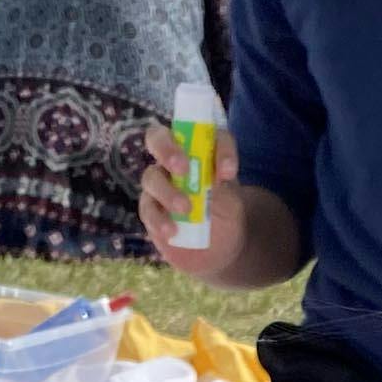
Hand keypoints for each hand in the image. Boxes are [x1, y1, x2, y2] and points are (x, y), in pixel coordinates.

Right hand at [138, 116, 247, 274]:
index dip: (211, 144)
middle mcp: (172, 160)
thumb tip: (220, 170)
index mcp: (195, 148)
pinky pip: (148, 209)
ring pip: (151, 177)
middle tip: (182, 168)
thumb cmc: (225, 214)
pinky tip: (172, 231)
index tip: (227, 171)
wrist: (218, 250)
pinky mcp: (150, 211)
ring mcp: (158, 184)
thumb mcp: (233, 198)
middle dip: (167, 150)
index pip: (199, 130)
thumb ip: (224, 181)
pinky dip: (159, 219)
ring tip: (185, 209)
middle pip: (157, 138)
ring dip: (168, 191)